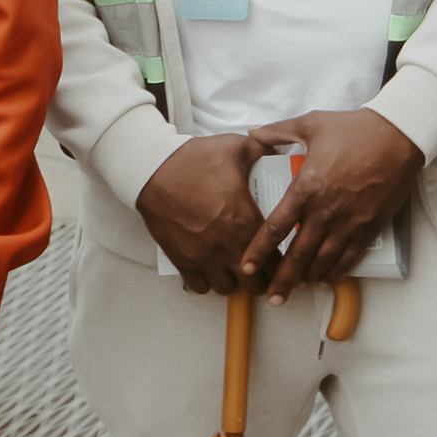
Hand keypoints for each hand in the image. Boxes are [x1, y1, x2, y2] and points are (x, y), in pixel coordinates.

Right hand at [135, 132, 269, 293]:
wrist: (153, 169)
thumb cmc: (195, 159)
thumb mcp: (236, 147)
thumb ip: (264, 152)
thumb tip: (280, 152)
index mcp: (247, 221)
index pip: (278, 260)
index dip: (284, 263)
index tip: (281, 257)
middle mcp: (228, 246)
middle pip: (255, 285)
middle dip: (262, 278)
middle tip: (260, 266)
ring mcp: (203, 257)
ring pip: (228, 289)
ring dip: (234, 281)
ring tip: (235, 268)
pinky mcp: (182, 260)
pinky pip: (200, 287)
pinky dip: (207, 282)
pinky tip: (210, 268)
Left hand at [243, 110, 426, 299]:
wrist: (397, 136)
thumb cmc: (353, 129)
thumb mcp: (310, 124)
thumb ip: (277, 132)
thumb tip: (252, 133)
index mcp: (305, 188)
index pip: (275, 229)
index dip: (259, 252)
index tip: (247, 268)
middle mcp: (325, 211)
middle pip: (297, 255)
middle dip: (283, 280)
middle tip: (272, 297)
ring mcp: (349, 222)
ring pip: (324, 261)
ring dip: (309, 278)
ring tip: (297, 288)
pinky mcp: (370, 227)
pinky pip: (351, 257)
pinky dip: (337, 272)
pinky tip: (327, 279)